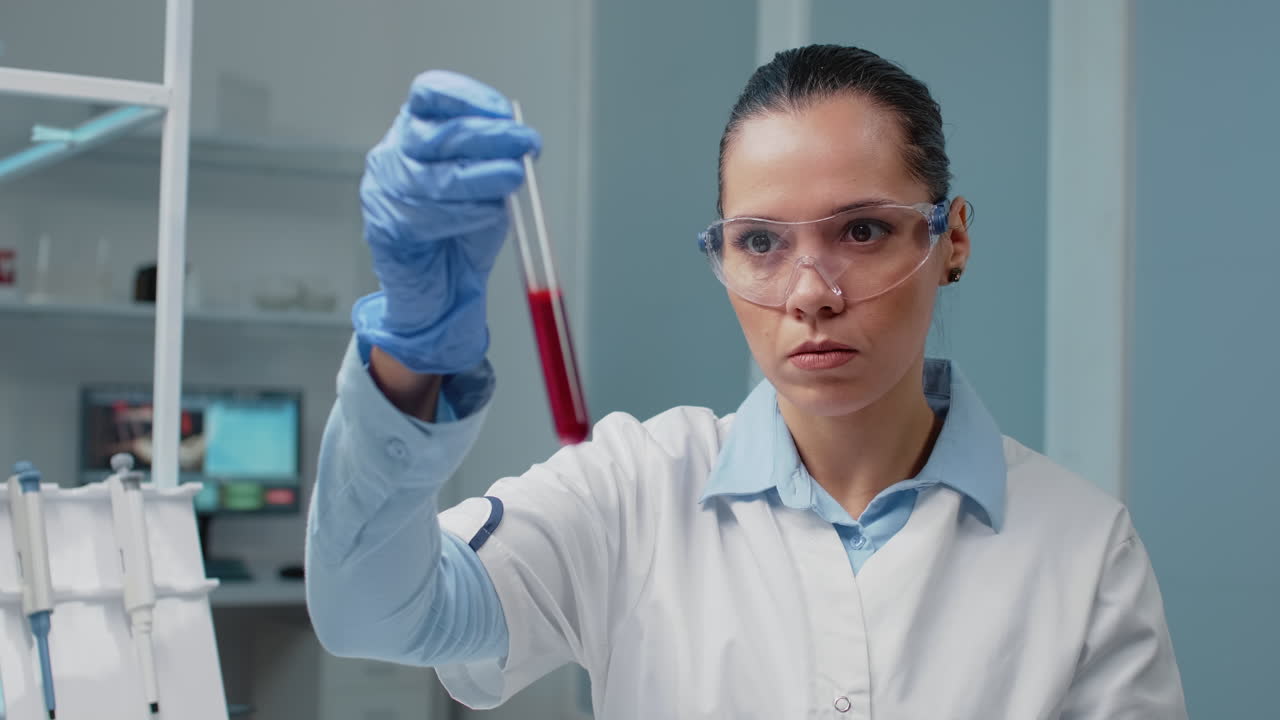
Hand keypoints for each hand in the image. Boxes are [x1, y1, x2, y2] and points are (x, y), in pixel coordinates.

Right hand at [352, 70, 540, 373]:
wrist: (440, 291)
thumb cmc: (463, 233)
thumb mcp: (488, 189)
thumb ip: (497, 163)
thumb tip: (521, 144)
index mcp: (418, 132)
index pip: (430, 94)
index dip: (468, 98)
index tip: (505, 112)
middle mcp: (394, 155)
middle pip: (437, 134)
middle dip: (488, 137)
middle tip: (526, 144)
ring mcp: (384, 190)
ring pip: (432, 176)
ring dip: (479, 177)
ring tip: (513, 177)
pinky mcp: (384, 227)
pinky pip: (425, 216)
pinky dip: (463, 214)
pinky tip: (487, 215)